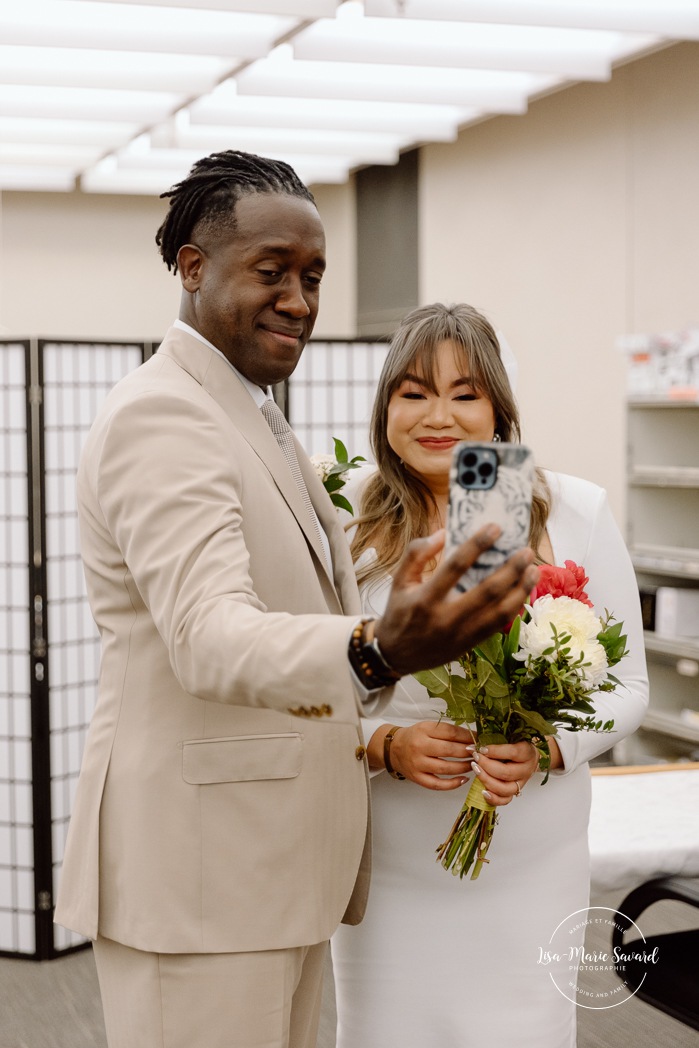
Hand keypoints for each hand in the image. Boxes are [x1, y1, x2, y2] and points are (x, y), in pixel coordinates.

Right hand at [368, 721, 475, 790]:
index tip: (478, 738)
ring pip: (446, 768)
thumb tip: (472, 737)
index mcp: (424, 730)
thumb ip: (447, 731)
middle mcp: (419, 746)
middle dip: (468, 752)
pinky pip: (437, 784)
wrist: (393, 749)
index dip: (467, 736)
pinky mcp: (417, 778)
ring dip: (464, 767)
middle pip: (449, 750)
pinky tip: (464, 779)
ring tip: (474, 764)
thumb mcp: (428, 727)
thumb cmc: (414, 737)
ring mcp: (418, 764)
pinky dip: (453, 784)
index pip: (450, 732)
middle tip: (479, 752)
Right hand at [374, 525, 538, 675]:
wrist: (396, 656)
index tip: (495, 528)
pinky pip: (499, 625)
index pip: (456, 566)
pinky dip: (515, 607)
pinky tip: (523, 591)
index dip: (477, 545)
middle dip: (511, 569)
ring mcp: (461, 633)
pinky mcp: (470, 644)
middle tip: (525, 550)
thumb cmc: (399, 613)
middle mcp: (446, 617)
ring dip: (520, 589)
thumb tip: (443, 533)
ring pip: (500, 611)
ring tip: (533, 570)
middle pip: (487, 591)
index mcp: (426, 598)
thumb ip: (416, 554)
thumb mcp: (398, 580)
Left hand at [470, 741, 539, 804]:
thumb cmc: (516, 744)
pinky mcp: (515, 792)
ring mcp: (521, 783)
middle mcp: (526, 770)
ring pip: (505, 789)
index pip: (512, 753)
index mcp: (527, 752)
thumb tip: (473, 745)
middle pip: (506, 773)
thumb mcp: (509, 737)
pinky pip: (506, 800)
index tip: (481, 749)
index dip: (495, 751)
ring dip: (487, 780)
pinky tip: (483, 791)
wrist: (528, 755)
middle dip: (487, 766)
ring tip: (476, 770)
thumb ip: (495, 739)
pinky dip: (494, 798)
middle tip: (475, 758)